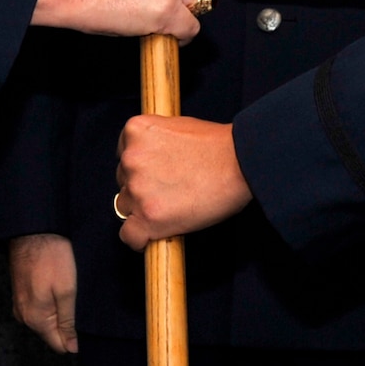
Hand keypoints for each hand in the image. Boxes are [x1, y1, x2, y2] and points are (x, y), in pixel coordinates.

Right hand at [8, 234, 77, 353]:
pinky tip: (57, 284)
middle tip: (78, 298)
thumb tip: (71, 349)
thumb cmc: (52, 258)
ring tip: (68, 289)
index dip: (74, 336)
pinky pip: (39, 306)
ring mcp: (20, 304)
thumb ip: (68, 322)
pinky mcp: (20, 292)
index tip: (84, 319)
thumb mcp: (67, 291)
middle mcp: (24, 316)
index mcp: (35, 320)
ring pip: (46, 318)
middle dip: (67, 321)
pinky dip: (50, 300)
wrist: (32, 230)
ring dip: (59, 309)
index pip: (59, 345)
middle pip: (52, 331)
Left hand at [114, 115, 251, 250]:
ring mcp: (138, 189)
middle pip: (123, 182)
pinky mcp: (148, 218)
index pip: (123, 155)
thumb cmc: (217, 146)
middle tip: (170, 191)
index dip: (141, 167)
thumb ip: (154, 141)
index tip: (157, 174)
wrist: (241, 163)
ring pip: (126, 208)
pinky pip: (129, 236)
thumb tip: (148, 157)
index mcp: (135, 131)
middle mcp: (130, 158)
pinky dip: (140, 239)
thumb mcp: (177, 127)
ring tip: (172, 207)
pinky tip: (155, 234)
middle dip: (142, 188)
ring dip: (143, 210)